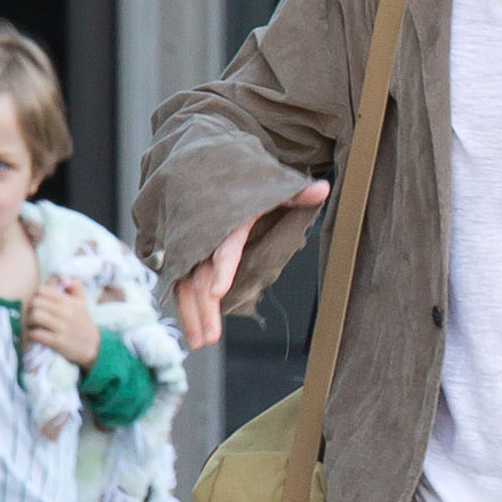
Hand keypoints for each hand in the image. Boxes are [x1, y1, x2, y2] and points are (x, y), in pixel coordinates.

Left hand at [20, 276, 100, 368]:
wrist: (93, 347)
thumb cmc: (82, 323)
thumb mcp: (83, 303)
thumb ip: (76, 288)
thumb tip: (67, 278)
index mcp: (71, 302)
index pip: (44, 290)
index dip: (37, 295)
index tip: (39, 302)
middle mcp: (67, 313)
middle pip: (37, 302)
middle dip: (31, 308)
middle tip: (32, 313)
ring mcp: (62, 328)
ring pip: (35, 316)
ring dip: (30, 320)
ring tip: (32, 324)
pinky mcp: (58, 342)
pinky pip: (37, 333)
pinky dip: (32, 334)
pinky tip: (34, 334)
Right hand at [171, 182, 327, 348]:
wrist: (200, 157)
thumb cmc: (239, 175)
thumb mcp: (268, 183)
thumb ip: (294, 193)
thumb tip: (323, 189)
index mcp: (226, 218)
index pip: (224, 246)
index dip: (222, 269)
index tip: (217, 292)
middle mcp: (202, 232)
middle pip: (199, 274)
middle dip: (204, 308)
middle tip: (210, 337)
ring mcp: (187, 243)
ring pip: (184, 282)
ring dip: (191, 314)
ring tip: (201, 343)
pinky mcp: (178, 251)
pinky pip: (177, 281)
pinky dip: (183, 305)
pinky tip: (190, 328)